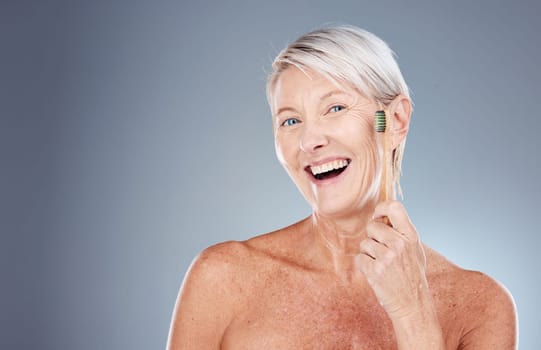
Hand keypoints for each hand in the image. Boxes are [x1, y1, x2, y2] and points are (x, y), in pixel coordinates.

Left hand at [356, 200, 428, 318]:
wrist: (413, 304)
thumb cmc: (412, 275)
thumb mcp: (414, 249)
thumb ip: (401, 231)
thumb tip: (382, 214)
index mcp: (411, 236)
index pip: (394, 207)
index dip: (381, 208)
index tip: (378, 216)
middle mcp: (399, 244)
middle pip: (372, 226)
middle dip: (373, 237)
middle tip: (382, 251)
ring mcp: (387, 257)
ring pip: (364, 243)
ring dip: (369, 253)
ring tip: (382, 265)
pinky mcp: (375, 270)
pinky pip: (359, 258)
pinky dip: (364, 265)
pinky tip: (376, 273)